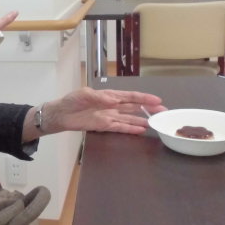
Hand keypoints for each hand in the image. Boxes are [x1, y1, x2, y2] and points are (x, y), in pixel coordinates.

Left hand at [46, 87, 165, 134]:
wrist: (61, 114)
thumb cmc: (72, 101)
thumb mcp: (84, 94)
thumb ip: (99, 97)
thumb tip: (113, 100)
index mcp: (109, 95)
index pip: (129, 96)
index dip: (143, 98)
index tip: (157, 100)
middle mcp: (112, 106)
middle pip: (133, 107)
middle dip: (148, 109)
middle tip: (163, 112)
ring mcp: (109, 117)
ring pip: (129, 118)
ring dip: (142, 120)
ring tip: (155, 123)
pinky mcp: (104, 126)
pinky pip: (120, 128)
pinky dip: (130, 129)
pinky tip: (140, 130)